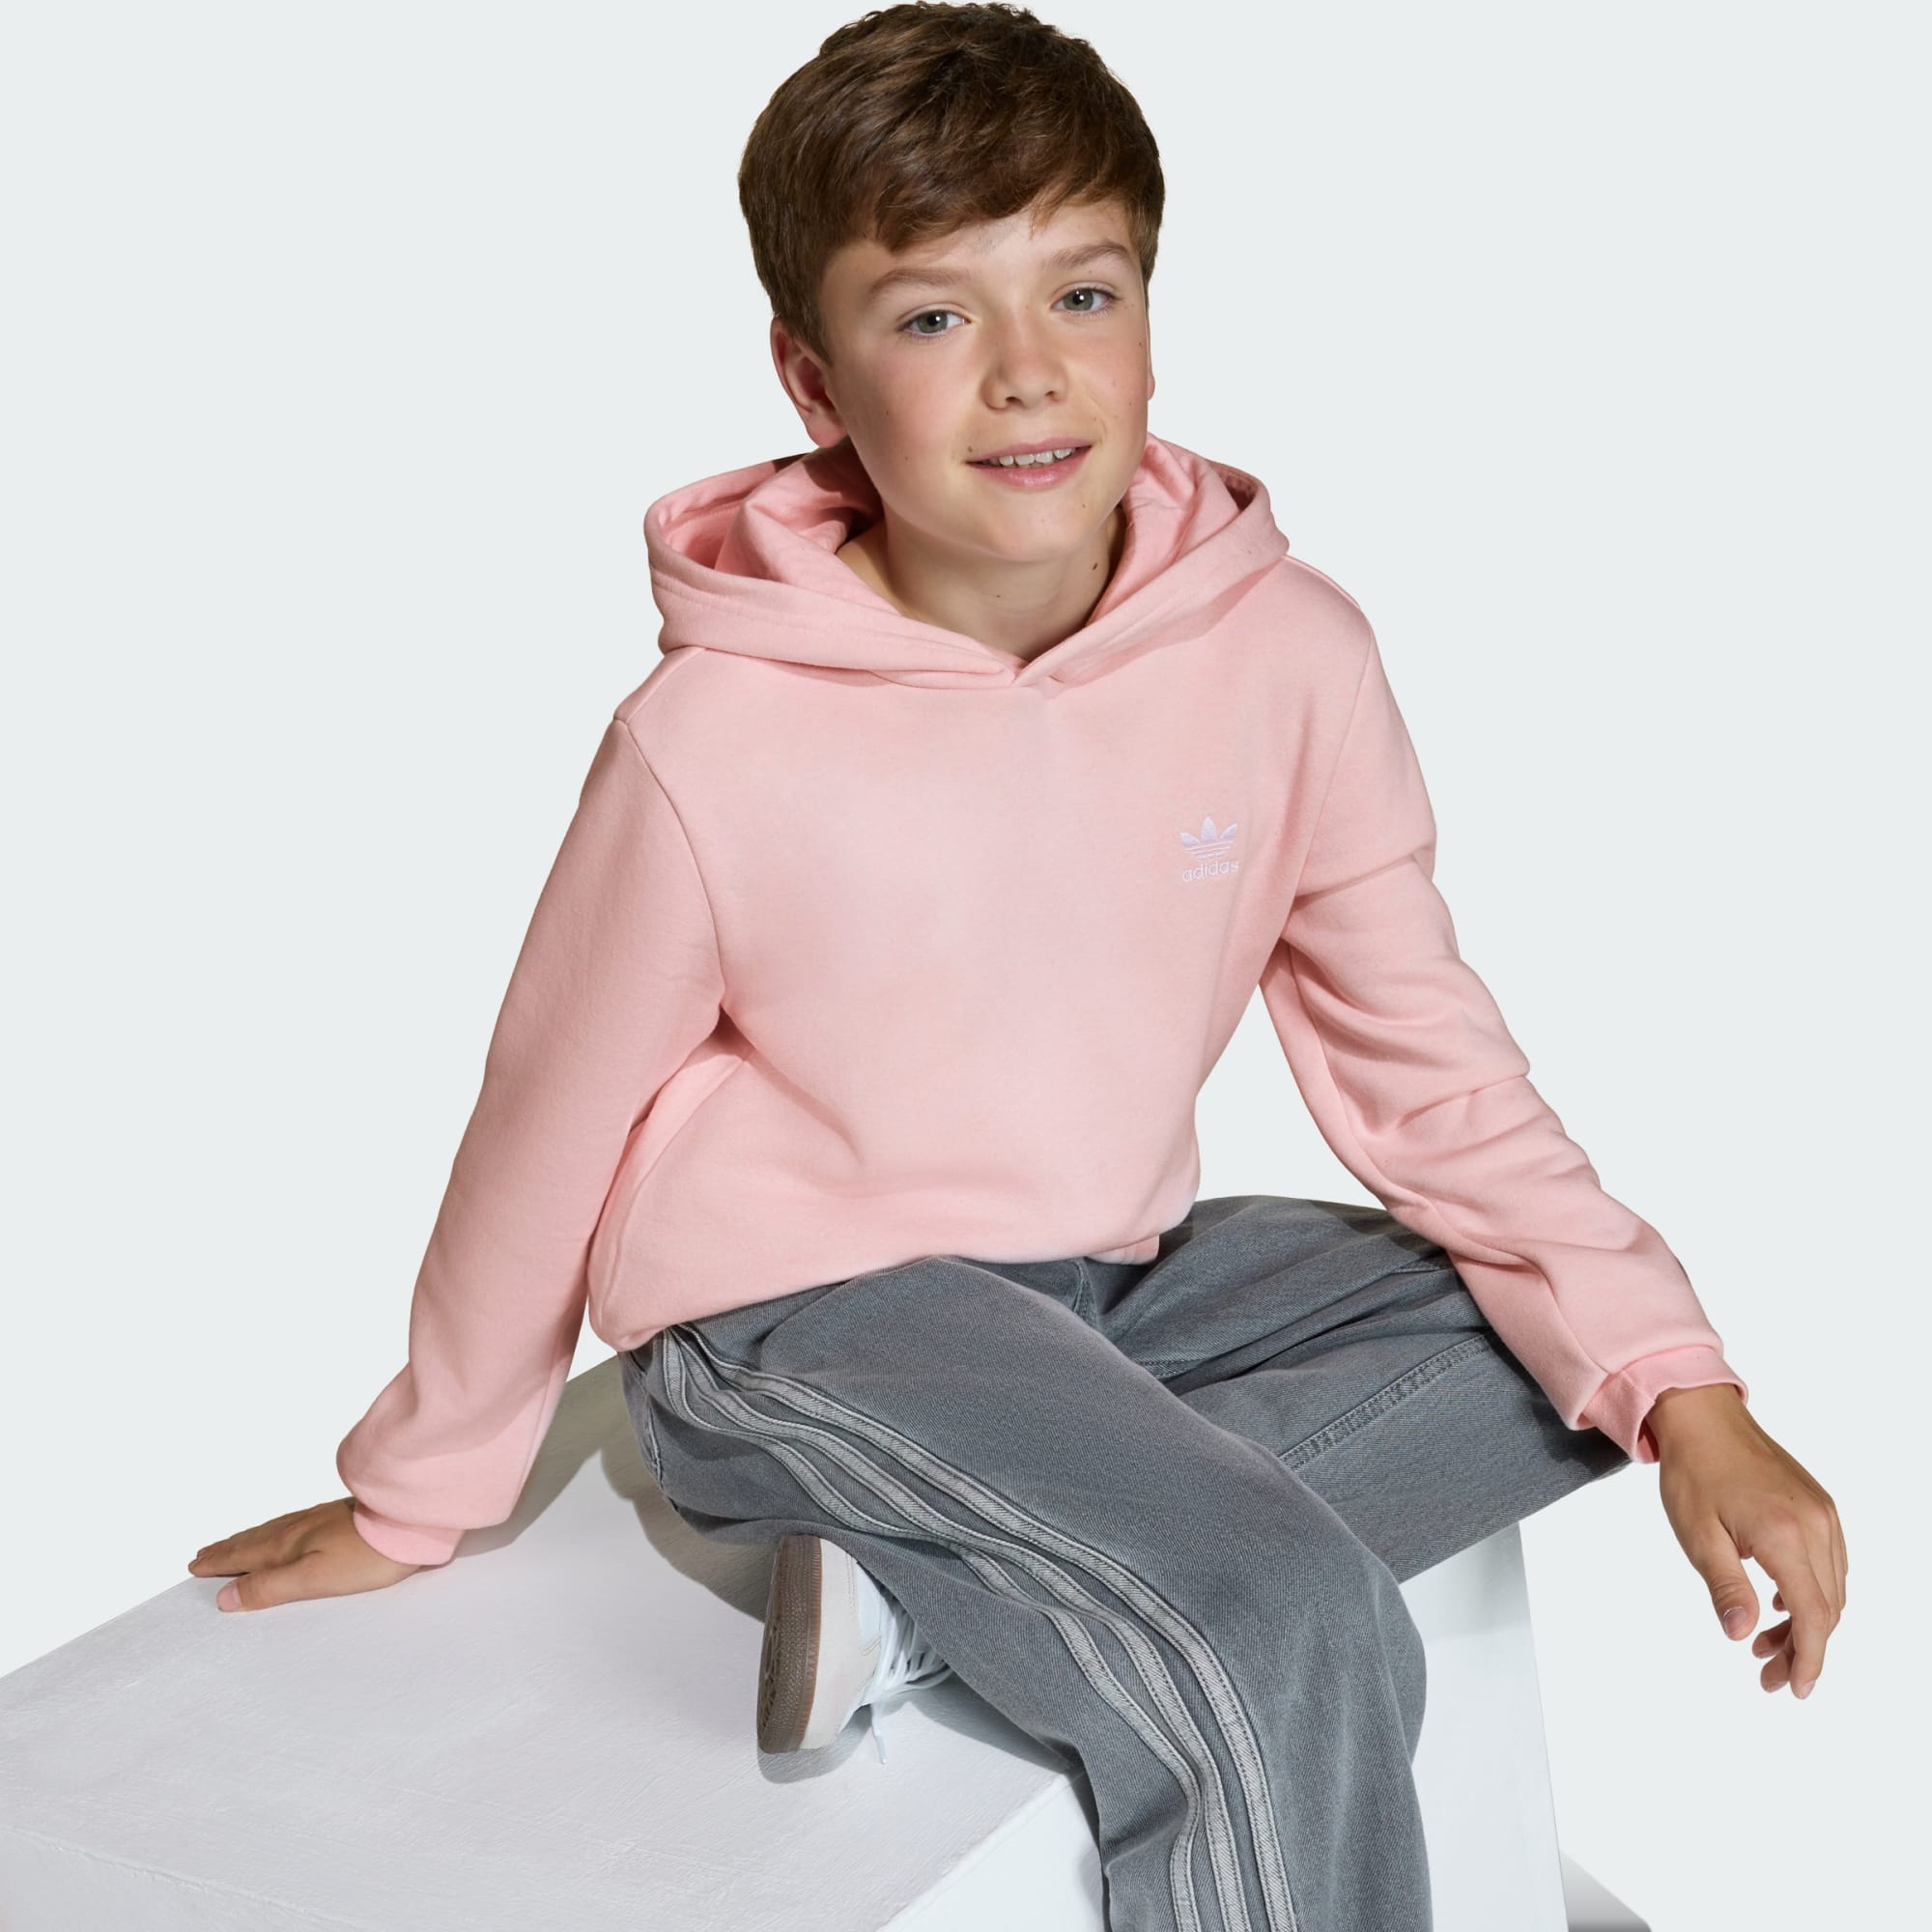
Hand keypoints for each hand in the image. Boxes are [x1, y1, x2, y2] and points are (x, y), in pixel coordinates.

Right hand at [187, 1496, 419, 1610]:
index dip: (219, 1563)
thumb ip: (270, 1588)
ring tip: (234, 1543)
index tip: (194, 1566)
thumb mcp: (313, 1579)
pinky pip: (293, 1525)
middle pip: (253, 1541)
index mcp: (287, 1546)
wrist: (411, 1519)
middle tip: (203, 1554)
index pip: (244, 1557)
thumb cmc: (366, 1554)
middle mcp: (298, 1528)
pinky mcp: (340, 1516)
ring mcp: (320, 1519)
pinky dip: (275, 1531)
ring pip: (272, 1530)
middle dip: (226, 1549)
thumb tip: (224, 1596)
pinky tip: (285, 1531)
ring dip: (248, 1539)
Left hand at [1647, 1385, 1846, 1698]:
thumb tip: (1743, 1635)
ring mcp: (1822, 1513)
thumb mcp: (1697, 1535)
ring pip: (1831, 1589)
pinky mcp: (1819, 1505)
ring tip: (1765, 1643)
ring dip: (1805, 1623)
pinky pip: (1830, 1563)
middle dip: (1802, 1649)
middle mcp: (1815, 1524)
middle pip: (1826, 1608)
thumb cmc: (1693, 1471)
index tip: (1793, 1689)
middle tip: (1766, 1674)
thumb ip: (1726, 1587)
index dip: (1808, 1659)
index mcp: (1784, 1534)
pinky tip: (1778, 1603)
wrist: (1701, 1415)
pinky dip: (1811, 1592)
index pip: (1812, 1615)